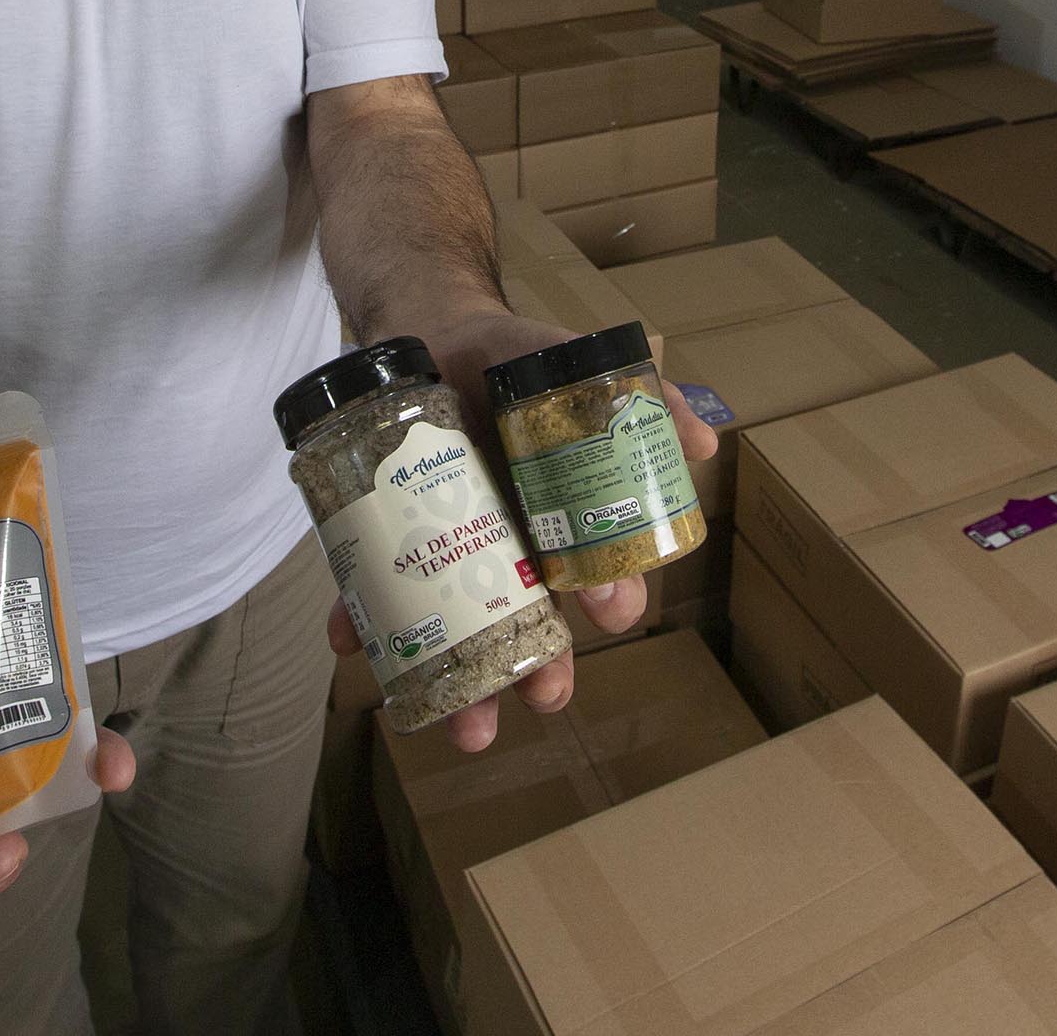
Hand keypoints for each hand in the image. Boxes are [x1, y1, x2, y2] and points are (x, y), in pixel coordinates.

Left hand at [328, 303, 718, 754]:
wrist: (435, 331)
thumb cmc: (515, 363)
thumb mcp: (580, 371)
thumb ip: (645, 399)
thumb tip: (705, 445)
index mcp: (568, 523)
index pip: (602, 577)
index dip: (611, 599)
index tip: (610, 609)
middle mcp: (514, 554)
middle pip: (537, 629)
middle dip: (542, 671)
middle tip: (543, 695)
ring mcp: (452, 554)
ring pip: (461, 635)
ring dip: (462, 685)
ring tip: (462, 724)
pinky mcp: (393, 543)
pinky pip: (373, 595)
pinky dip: (362, 623)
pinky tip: (351, 644)